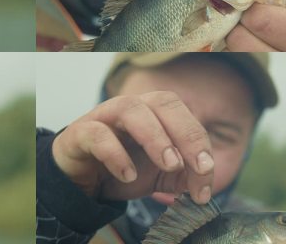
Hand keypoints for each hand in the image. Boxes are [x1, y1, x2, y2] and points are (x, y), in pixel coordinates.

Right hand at [52, 93, 213, 202]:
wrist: (79, 182)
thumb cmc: (121, 169)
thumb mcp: (159, 175)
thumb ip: (184, 177)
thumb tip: (204, 185)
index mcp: (153, 112)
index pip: (183, 115)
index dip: (199, 142)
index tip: (206, 174)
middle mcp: (130, 107)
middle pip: (162, 101)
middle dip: (185, 132)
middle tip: (197, 166)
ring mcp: (103, 116)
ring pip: (129, 108)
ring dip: (155, 136)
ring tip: (169, 165)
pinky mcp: (79, 133)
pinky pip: (97, 134)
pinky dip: (116, 154)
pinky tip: (128, 175)